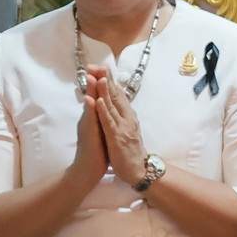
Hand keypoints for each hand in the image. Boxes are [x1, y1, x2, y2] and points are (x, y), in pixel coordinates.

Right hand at [70, 70, 109, 186]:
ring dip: (91, 91)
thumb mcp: (101, 129)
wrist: (89, 168)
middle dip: (95, 81)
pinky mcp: (90, 135)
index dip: (101, 82)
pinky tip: (91, 100)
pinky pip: (91, 121)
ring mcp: (89, 126)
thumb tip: (104, 104)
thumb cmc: (97, 149)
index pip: (99, 96)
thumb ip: (101, 116)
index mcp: (96, 116)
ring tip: (91, 75)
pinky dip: (92, 110)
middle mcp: (91, 118)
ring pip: (91, 105)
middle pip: (93, 96)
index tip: (102, 68)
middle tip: (95, 64)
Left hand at [92, 68, 150, 186]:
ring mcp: (122, 127)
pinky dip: (103, 110)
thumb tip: (117, 102)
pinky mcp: (117, 137)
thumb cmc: (129, 151)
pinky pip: (108, 122)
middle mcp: (127, 118)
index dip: (110, 80)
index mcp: (127, 116)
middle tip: (100, 65)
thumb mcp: (126, 129)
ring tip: (100, 77)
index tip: (101, 67)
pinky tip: (98, 101)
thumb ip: (122, 116)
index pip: (118, 94)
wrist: (138, 170)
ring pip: (112, 106)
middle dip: (107, 80)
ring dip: (105, 91)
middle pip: (116, 96)